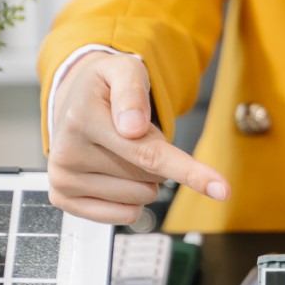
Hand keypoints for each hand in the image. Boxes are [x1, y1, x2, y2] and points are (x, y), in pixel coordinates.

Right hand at [47, 52, 230, 223]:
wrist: (73, 97)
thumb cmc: (105, 86)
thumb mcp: (125, 70)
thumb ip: (132, 91)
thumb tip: (133, 127)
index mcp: (83, 118)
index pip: (148, 154)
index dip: (190, 172)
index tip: (222, 190)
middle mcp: (68, 151)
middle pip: (149, 179)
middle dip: (155, 160)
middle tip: (135, 135)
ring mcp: (63, 177)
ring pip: (139, 199)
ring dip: (142, 178)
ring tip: (121, 151)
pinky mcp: (62, 197)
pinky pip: (122, 214)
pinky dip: (131, 199)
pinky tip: (114, 175)